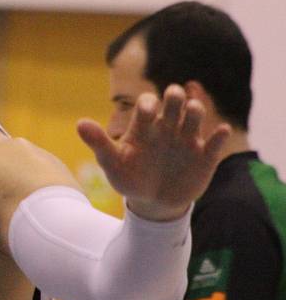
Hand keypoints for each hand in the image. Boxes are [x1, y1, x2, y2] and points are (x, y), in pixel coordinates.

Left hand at [76, 84, 229, 220]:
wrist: (152, 203)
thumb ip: (99, 142)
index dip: (148, 104)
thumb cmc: (129, 177)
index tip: (147, 110)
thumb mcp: (112, 162)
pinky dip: (218, 135)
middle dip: (175, 96)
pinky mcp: (204, 156)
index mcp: (144, 126)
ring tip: (191, 111)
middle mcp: (167, 127)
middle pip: (174, 103)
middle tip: (173, 96)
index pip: (148, 105)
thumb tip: (79, 123)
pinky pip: (215, 142)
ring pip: (195, 116)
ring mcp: (187, 140)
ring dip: (196, 110)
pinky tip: (219, 131)